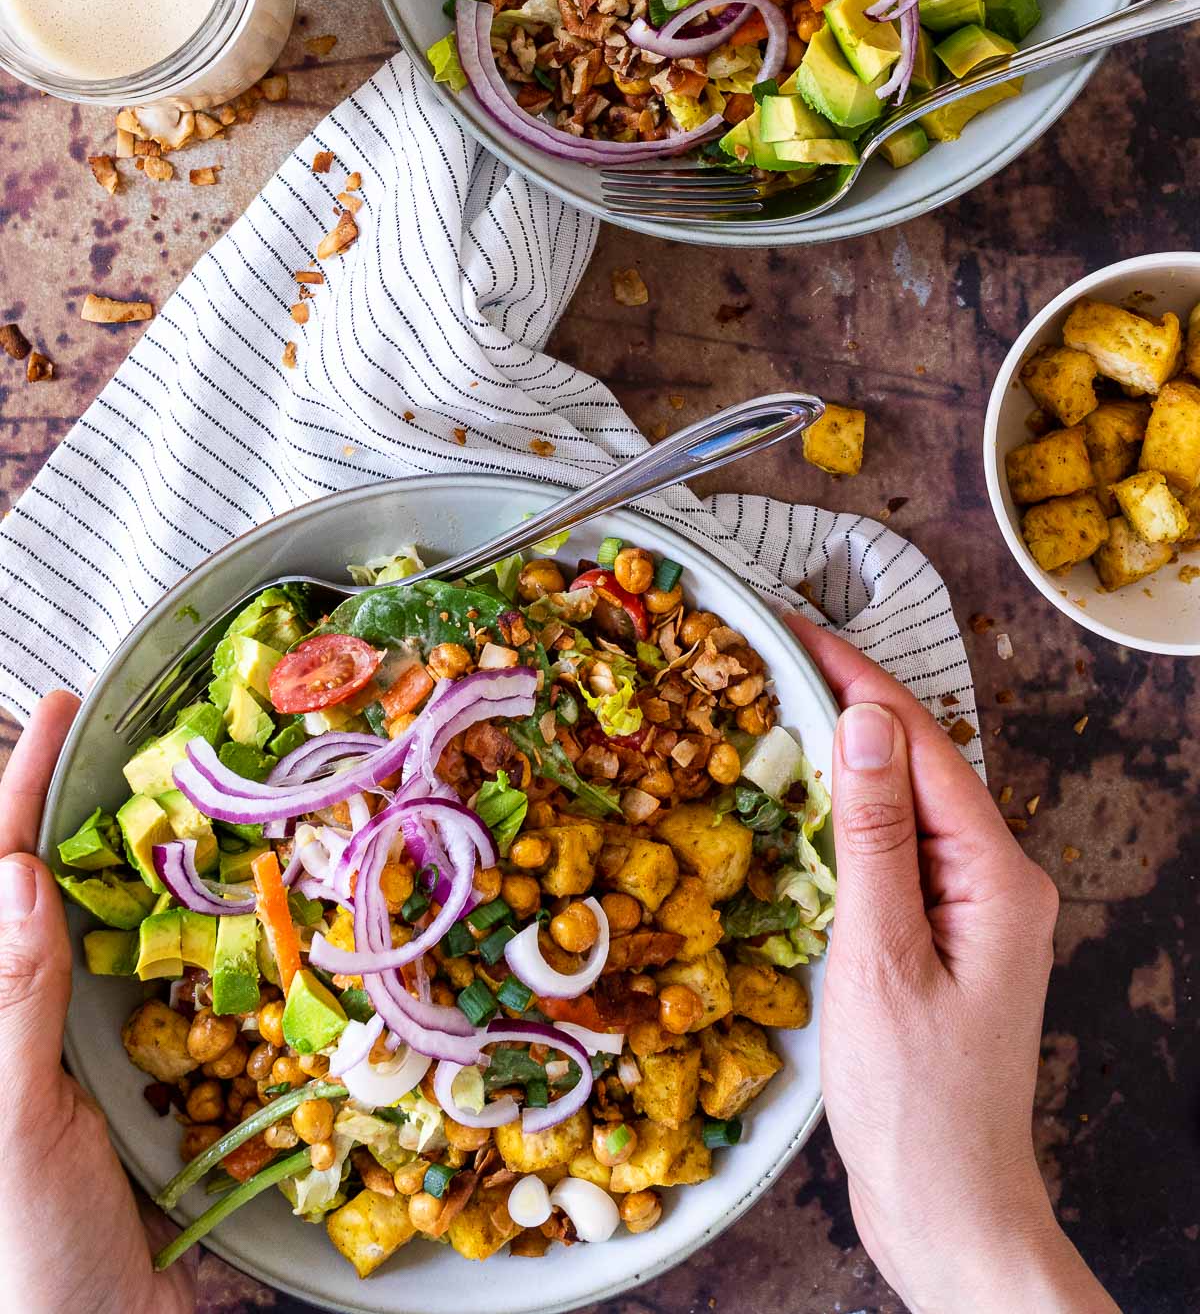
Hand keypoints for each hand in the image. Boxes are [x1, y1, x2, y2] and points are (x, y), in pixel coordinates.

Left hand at [0, 692, 195, 1313]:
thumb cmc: (30, 1265)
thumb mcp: (8, 1135)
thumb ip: (10, 1012)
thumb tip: (21, 876)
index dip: (19, 788)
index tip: (59, 709)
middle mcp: (46, 1019)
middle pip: (65, 886)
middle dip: (92, 803)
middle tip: (144, 727)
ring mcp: (110, 1052)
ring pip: (139, 930)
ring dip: (172, 859)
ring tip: (215, 788)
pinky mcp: (174, 1084)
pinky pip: (204, 993)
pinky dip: (232, 936)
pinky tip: (268, 902)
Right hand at [786, 617, 1118, 1313]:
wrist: (947, 1207)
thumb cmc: (916, 1100)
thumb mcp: (880, 956)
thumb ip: (872, 835)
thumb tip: (863, 722)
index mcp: (998, 876)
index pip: (920, 745)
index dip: (856, 680)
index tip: (795, 629)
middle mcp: (997, 881)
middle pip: (917, 766)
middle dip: (848, 706)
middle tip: (772, 658)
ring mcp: (974, 911)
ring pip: (904, 807)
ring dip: (844, 759)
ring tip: (777, 709)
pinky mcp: (944, 939)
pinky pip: (896, 853)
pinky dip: (847, 820)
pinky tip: (804, 806)